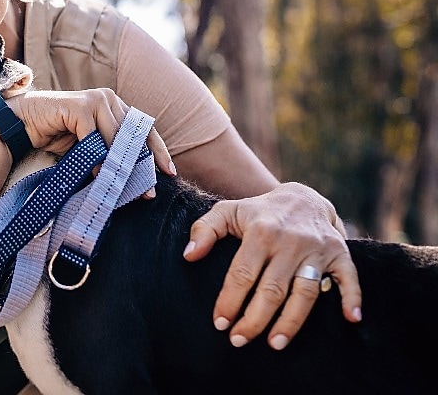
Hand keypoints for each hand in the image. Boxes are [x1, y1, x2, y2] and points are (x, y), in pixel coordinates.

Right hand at [7, 88, 175, 192]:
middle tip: (148, 191)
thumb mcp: (90, 146)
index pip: (144, 129)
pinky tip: (97, 175)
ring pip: (116, 137)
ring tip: (124, 189)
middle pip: (134, 135)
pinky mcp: (79, 106)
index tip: (169, 173)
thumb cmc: (57, 135)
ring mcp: (95, 99)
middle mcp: (109, 98)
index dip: (157, 152)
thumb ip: (111, 153)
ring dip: (119, 166)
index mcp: (116, 105)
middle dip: (141, 166)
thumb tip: (136, 179)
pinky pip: (94, 137)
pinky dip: (96, 158)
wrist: (23, 123)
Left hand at [183, 182, 362, 349]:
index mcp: (261, 232)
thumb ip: (204, 230)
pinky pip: (349, 278)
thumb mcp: (226, 211)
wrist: (302, 197)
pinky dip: (353, 298)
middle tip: (239, 340)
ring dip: (291, 321)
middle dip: (255, 319)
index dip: (230, 300)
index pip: (242, 273)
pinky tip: (350, 320)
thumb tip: (189, 256)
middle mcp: (290, 242)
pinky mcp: (340, 253)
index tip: (220, 323)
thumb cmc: (258, 212)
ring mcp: (317, 248)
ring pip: (305, 292)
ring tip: (275, 344)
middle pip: (272, 289)